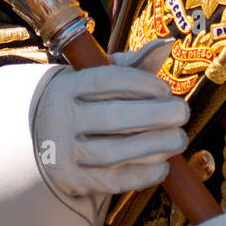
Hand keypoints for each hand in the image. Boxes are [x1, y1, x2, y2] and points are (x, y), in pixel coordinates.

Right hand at [32, 38, 188, 198]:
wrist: (43, 141)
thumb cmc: (82, 103)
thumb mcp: (94, 78)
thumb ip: (130, 64)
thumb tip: (166, 45)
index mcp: (65, 87)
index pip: (106, 81)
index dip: (141, 83)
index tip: (166, 89)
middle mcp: (60, 119)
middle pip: (113, 117)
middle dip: (156, 116)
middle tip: (182, 113)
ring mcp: (63, 153)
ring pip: (114, 151)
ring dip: (155, 146)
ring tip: (179, 139)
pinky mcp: (73, 181)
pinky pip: (113, 181)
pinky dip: (142, 175)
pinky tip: (163, 165)